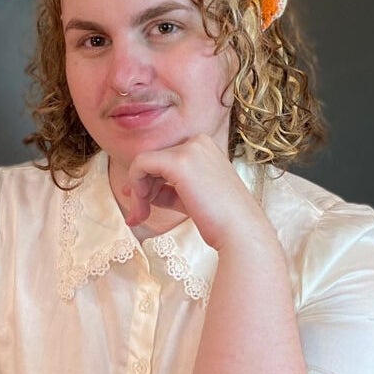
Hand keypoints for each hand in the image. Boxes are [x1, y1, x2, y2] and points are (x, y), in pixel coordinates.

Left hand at [121, 135, 271, 248]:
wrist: (239, 232)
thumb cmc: (219, 221)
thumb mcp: (190, 197)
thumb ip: (166, 189)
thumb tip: (133, 189)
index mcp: (204, 146)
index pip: (165, 159)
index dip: (150, 181)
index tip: (142, 204)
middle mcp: (197, 141)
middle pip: (153, 160)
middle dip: (140, 188)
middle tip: (137, 216)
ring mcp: (189, 149)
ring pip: (144, 162)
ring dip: (137, 192)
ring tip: (140, 216)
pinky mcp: (178, 161)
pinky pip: (140, 164)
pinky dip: (136, 185)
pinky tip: (143, 205)